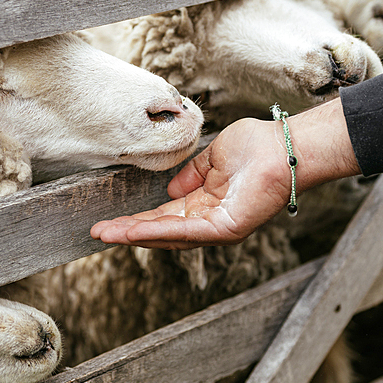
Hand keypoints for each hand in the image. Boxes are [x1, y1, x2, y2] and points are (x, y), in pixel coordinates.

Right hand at [90, 98, 359, 248]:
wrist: (284, 146)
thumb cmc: (258, 146)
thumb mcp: (213, 157)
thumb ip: (192, 174)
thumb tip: (170, 189)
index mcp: (206, 203)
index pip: (165, 216)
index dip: (136, 219)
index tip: (110, 222)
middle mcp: (209, 221)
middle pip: (161, 231)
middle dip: (128, 232)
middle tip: (98, 234)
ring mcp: (217, 228)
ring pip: (169, 235)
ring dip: (136, 235)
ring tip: (108, 235)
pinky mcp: (226, 229)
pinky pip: (186, 232)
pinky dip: (158, 232)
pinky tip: (134, 231)